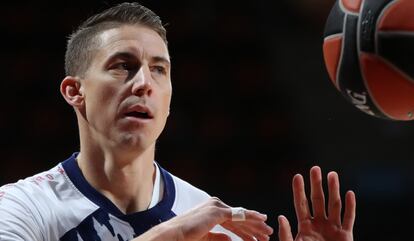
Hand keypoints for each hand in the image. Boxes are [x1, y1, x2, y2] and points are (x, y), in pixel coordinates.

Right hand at [134, 197, 272, 240]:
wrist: (174, 235)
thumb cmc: (186, 237)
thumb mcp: (206, 238)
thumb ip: (218, 237)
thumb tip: (231, 239)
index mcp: (211, 211)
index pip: (232, 221)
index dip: (245, 230)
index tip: (256, 237)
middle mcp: (215, 205)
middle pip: (239, 218)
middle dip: (253, 227)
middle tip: (266, 234)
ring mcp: (216, 206)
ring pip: (241, 216)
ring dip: (255, 224)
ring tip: (267, 232)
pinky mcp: (218, 211)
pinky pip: (239, 215)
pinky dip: (251, 217)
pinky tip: (261, 220)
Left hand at [278, 166, 355, 240]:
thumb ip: (286, 234)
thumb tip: (280, 216)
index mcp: (305, 227)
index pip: (301, 204)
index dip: (299, 190)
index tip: (297, 176)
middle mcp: (319, 224)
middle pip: (318, 200)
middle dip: (316, 184)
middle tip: (315, 168)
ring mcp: (333, 229)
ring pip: (334, 205)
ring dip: (334, 190)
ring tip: (332, 174)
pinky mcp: (346, 236)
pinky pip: (349, 219)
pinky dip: (350, 206)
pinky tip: (349, 193)